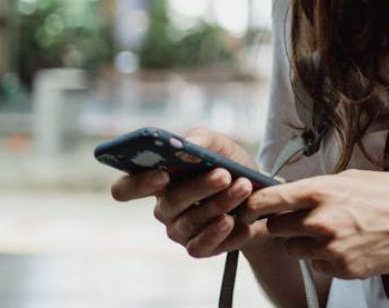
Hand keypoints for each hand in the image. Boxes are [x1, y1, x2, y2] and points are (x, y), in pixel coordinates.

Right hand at [109, 127, 268, 257]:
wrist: (263, 196)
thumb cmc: (231, 167)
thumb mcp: (220, 146)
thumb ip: (202, 140)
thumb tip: (188, 144)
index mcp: (158, 180)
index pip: (125, 188)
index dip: (137, 184)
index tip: (162, 174)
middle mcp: (164, 207)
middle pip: (168, 203)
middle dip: (199, 187)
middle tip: (224, 175)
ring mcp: (178, 230)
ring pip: (190, 222)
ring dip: (220, 203)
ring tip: (244, 187)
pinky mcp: (197, 247)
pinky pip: (200, 246)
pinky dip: (219, 232)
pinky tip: (233, 220)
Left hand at [240, 169, 388, 279]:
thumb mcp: (353, 177)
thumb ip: (320, 186)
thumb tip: (295, 191)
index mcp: (321, 192)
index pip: (268, 200)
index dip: (252, 204)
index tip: (248, 206)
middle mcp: (321, 220)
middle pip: (276, 228)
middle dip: (285, 223)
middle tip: (304, 219)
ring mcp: (330, 247)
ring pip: (294, 250)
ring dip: (304, 242)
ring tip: (331, 232)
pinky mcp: (341, 268)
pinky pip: (317, 265)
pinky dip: (325, 258)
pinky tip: (346, 245)